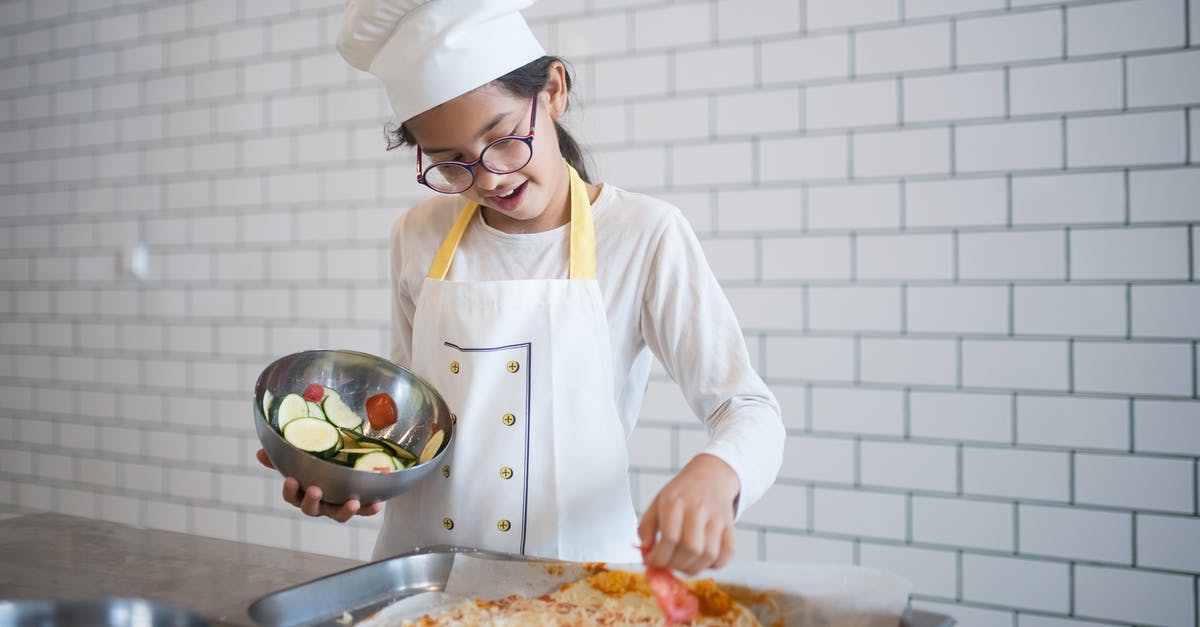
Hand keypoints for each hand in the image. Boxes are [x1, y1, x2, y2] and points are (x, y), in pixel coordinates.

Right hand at [255, 449, 382, 522]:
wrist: (347, 464)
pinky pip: (364, 510)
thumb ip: (284, 457)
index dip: (291, 490)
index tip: (291, 479)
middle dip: (312, 501)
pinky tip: (377, 503)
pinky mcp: (358, 505)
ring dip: (344, 511)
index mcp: (303, 492)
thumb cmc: (319, 464)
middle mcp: (319, 502)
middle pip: (311, 509)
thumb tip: (261, 452)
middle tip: (316, 490)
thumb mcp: (302, 458)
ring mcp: (338, 505)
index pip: (292, 496)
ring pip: (338, 515)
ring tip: (352, 503)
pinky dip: (369, 509)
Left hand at [637, 453, 739, 575]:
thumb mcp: (658, 502)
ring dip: (694, 568)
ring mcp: (716, 517)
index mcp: (675, 501)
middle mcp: (698, 508)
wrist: (712, 474)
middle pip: (690, 549)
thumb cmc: (682, 492)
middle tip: (667, 564)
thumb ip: (646, 526)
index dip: (658, 557)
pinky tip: (703, 561)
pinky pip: (728, 552)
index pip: (669, 538)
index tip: (652, 561)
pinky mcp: (730, 525)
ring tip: (683, 564)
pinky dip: (716, 564)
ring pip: (709, 554)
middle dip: (675, 565)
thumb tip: (645, 551)